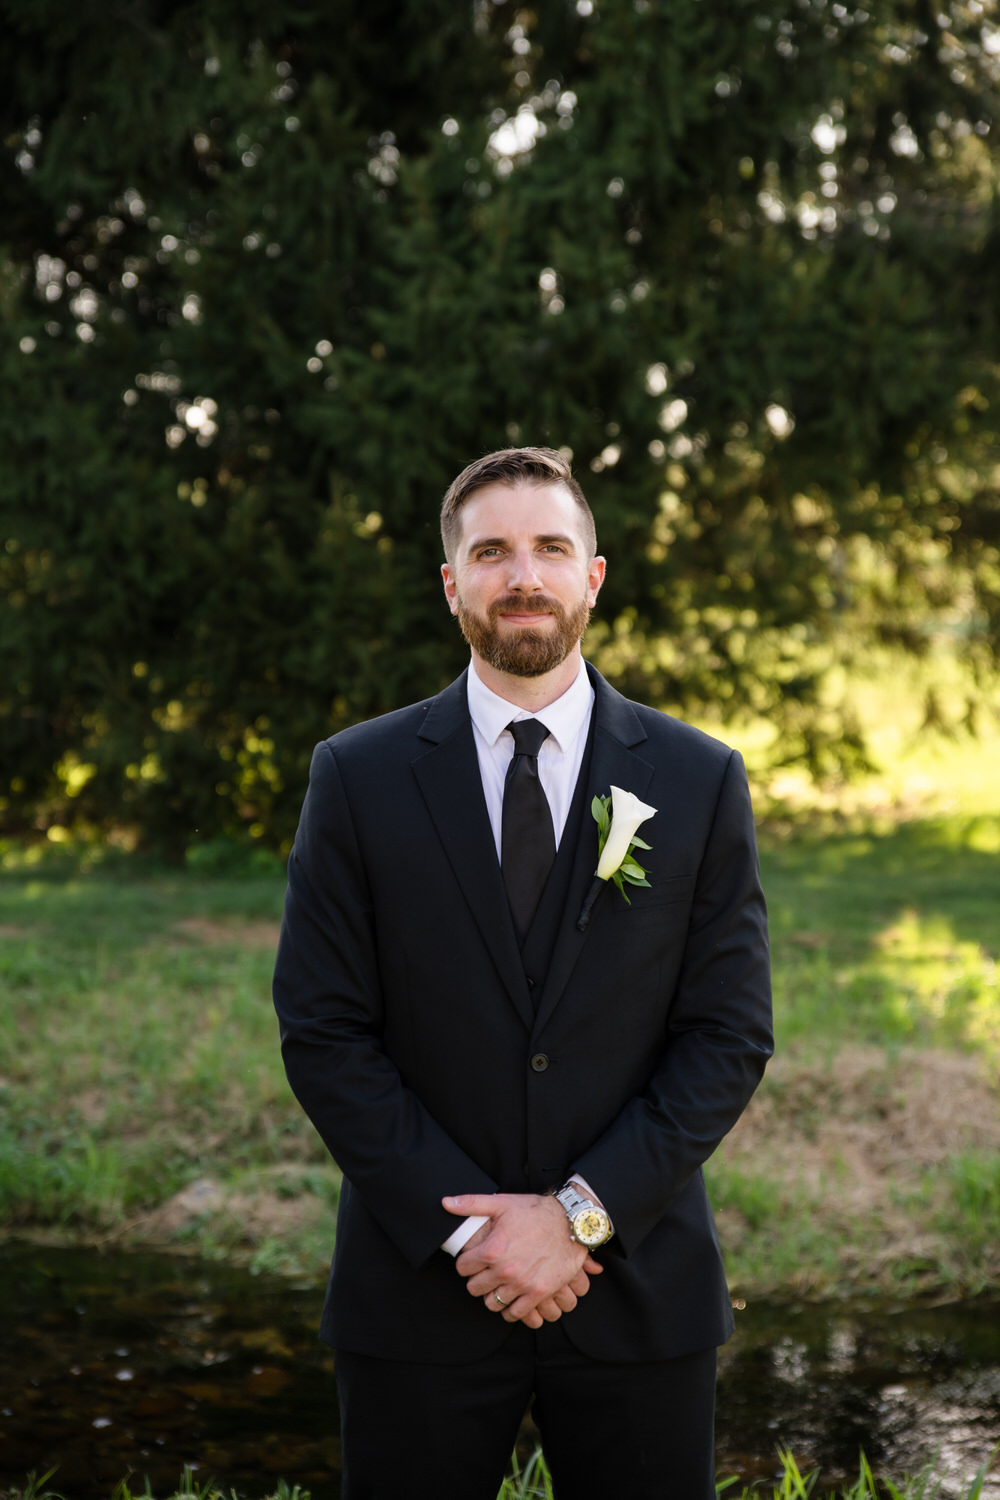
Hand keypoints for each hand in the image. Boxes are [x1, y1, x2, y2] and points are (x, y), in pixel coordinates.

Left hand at [443, 1193, 602, 1327]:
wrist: (570, 1222)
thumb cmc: (535, 1211)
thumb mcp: (501, 1203)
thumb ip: (471, 1204)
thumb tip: (446, 1203)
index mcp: (492, 1249)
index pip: (463, 1267)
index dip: (466, 1263)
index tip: (473, 1260)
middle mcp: (505, 1270)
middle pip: (474, 1288)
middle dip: (477, 1280)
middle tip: (484, 1272)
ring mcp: (522, 1284)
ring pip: (492, 1303)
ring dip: (492, 1295)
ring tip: (497, 1285)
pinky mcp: (538, 1293)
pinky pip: (515, 1313)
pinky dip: (510, 1309)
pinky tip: (511, 1298)